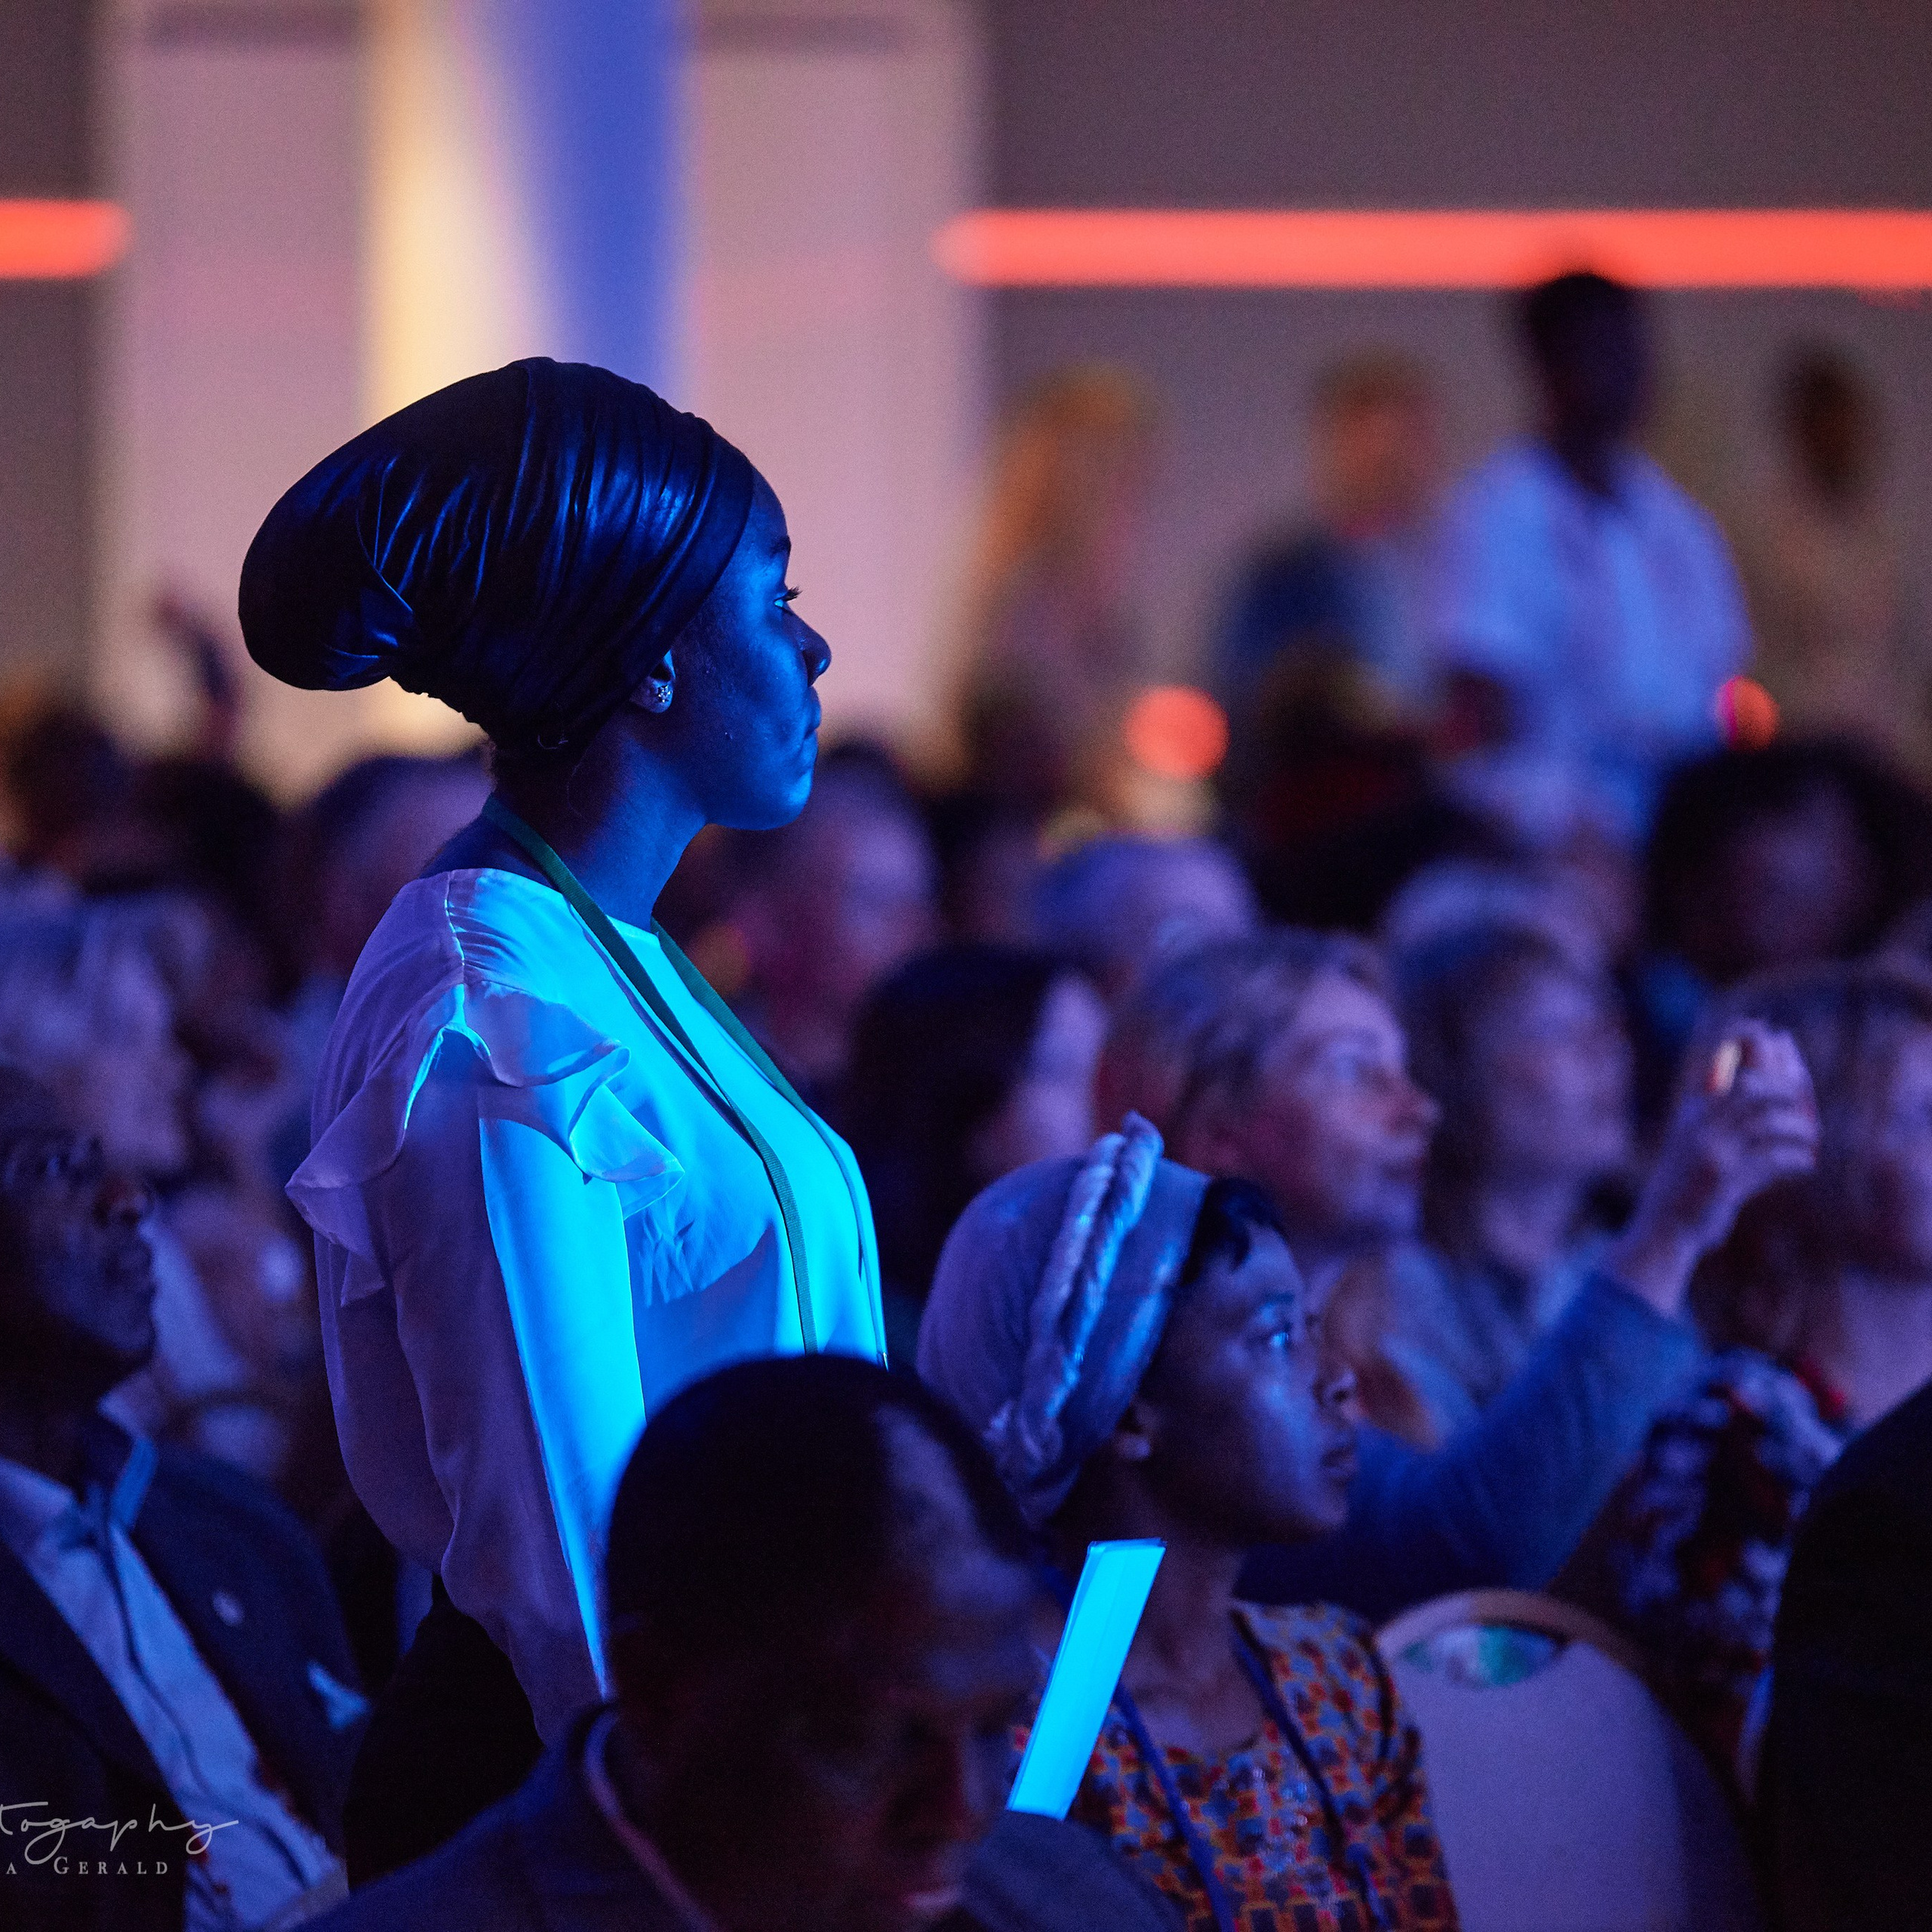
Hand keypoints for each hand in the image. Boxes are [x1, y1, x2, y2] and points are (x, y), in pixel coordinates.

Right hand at [1604, 1021, 1818, 1316]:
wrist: (1662, 1230)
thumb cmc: (1683, 1188)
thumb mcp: (1692, 1145)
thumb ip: (1716, 1117)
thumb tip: (1757, 1089)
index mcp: (1688, 1111)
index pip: (1713, 1061)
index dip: (1740, 1040)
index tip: (1765, 1028)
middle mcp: (1697, 1125)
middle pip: (1751, 1086)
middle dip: (1784, 1083)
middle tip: (1803, 1092)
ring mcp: (1711, 1150)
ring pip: (1767, 1120)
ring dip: (1797, 1126)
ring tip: (1809, 1136)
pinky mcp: (1726, 1179)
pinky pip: (1772, 1158)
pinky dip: (1795, 1158)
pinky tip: (1804, 1163)